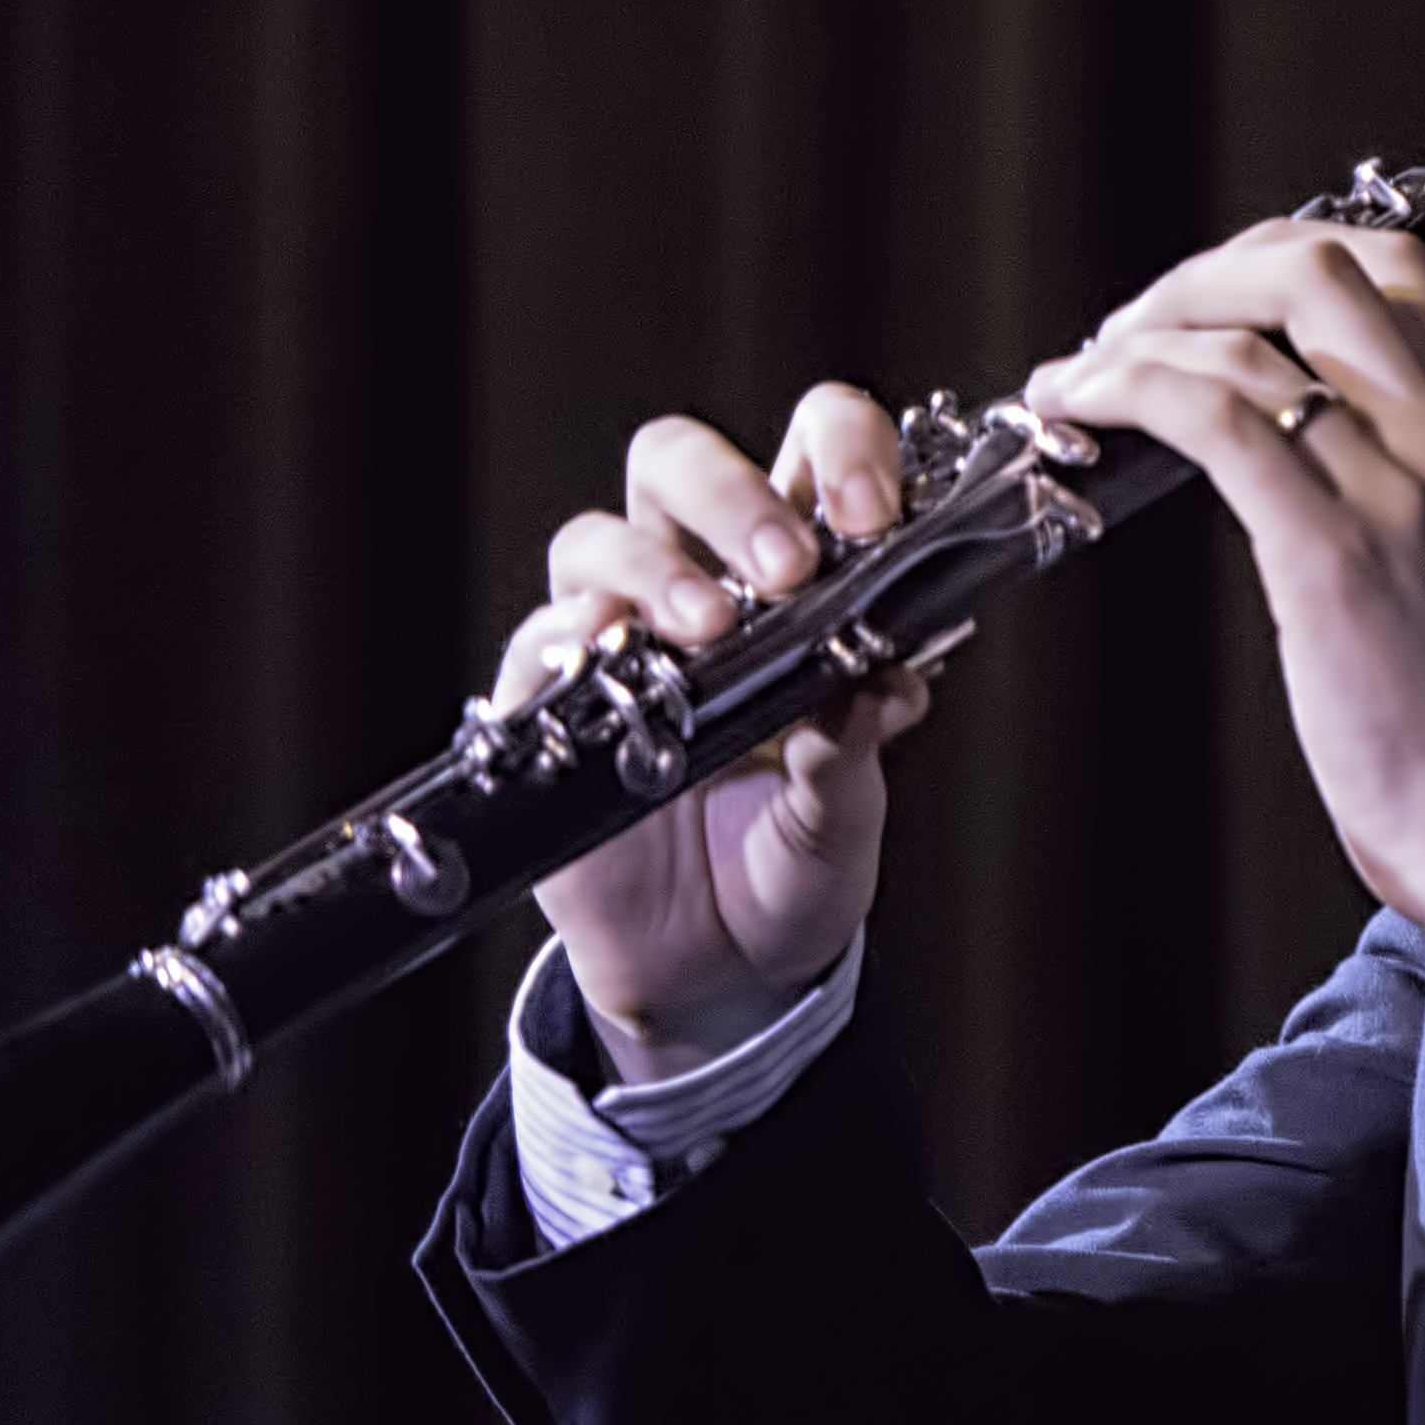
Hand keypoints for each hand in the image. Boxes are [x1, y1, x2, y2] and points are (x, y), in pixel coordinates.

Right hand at [504, 394, 934, 1084]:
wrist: (717, 975)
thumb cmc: (790, 868)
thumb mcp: (845, 816)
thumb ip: (859, 745)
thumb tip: (888, 683)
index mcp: (795, 576)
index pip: (811, 449)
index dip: (844, 452)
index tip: (877, 515)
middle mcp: (698, 583)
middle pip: (678, 461)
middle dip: (733, 489)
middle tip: (789, 565)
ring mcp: (613, 639)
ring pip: (597, 537)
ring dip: (655, 568)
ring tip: (707, 631)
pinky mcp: (544, 707)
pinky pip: (536, 643)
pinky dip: (571, 640)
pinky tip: (611, 660)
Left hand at [1026, 219, 1424, 974]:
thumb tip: (1319, 437)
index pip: (1396, 272)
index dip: (1278, 260)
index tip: (1210, 302)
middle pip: (1320, 268)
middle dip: (1200, 277)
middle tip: (1133, 328)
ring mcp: (1401, 495)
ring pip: (1254, 334)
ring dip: (1139, 335)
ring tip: (1082, 377)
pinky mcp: (1333, 559)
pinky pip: (1217, 420)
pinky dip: (1127, 392)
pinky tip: (1079, 411)